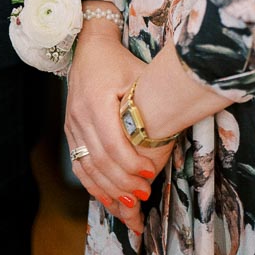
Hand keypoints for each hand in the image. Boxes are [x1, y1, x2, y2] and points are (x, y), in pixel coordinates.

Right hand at [65, 19, 160, 233]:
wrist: (88, 48)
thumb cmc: (120, 61)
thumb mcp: (139, 74)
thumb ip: (151, 99)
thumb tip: (182, 116)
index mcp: (96, 101)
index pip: (111, 142)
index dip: (130, 162)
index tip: (149, 172)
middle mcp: (79, 116)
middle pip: (99, 160)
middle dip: (123, 182)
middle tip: (144, 195)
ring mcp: (72, 126)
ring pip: (87, 167)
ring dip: (109, 189)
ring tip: (130, 206)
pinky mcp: (71, 133)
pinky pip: (79, 165)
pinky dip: (94, 185)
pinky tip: (108, 199)